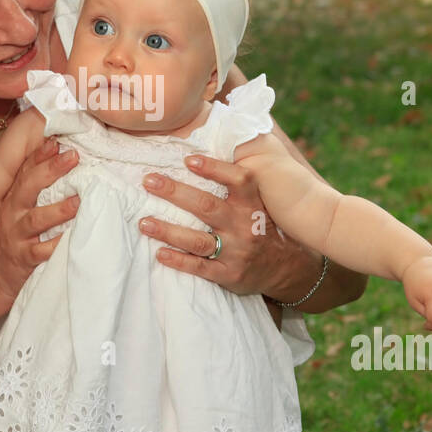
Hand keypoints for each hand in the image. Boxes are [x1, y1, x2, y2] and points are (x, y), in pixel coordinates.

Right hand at [0, 137, 79, 307]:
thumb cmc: (18, 235)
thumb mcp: (22, 208)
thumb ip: (38, 187)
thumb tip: (64, 157)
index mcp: (15, 197)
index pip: (26, 170)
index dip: (40, 154)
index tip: (57, 140)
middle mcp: (14, 212)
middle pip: (29, 187)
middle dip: (50, 170)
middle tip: (73, 157)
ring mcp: (18, 235)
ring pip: (36, 219)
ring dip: (58, 209)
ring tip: (78, 200)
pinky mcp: (24, 258)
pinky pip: (42, 251)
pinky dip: (57, 244)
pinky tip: (73, 237)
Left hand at [138, 154, 299, 297]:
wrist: (286, 268)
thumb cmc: (261, 227)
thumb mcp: (258, 204)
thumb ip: (235, 185)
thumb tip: (199, 156)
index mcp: (252, 204)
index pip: (238, 181)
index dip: (214, 168)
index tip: (188, 159)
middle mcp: (244, 226)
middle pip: (207, 207)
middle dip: (175, 193)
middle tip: (149, 181)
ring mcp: (236, 252)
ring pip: (198, 240)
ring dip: (168, 231)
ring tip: (144, 223)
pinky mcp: (229, 275)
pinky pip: (200, 268)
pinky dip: (179, 260)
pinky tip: (160, 253)